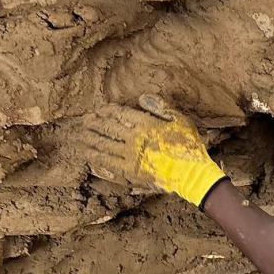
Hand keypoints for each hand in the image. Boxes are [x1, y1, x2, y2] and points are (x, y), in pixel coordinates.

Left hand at [79, 95, 225, 206]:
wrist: (192, 175)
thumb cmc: (189, 147)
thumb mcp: (180, 120)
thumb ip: (161, 107)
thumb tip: (142, 98)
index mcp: (145, 125)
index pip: (119, 114)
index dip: (106, 111)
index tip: (98, 110)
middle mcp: (133, 140)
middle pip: (107, 129)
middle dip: (94, 124)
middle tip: (84, 121)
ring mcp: (130, 158)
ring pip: (104, 147)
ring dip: (91, 141)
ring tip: (82, 137)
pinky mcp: (130, 174)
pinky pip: (108, 166)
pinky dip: (97, 161)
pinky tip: (90, 158)